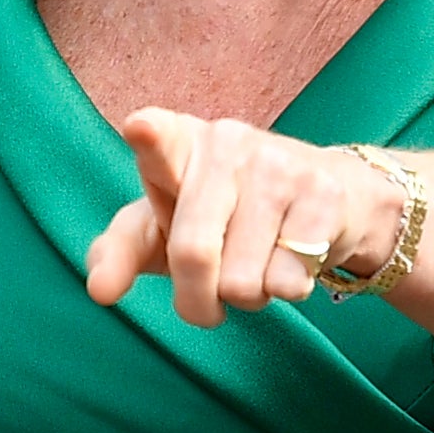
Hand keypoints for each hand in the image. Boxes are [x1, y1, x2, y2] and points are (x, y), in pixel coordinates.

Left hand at [85, 110, 402, 326]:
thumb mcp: (164, 228)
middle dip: (196, 302)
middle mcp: (226, 143)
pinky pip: (288, 282)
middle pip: (194, 254)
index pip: (160, 139)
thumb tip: (99, 290)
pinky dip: (286, 291)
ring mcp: (279, 165)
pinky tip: (293, 260)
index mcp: (178, 143)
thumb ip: (121, 253)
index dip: (150, 137)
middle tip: (207, 304)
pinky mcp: (324, 196)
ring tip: (258, 264)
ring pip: (243, 282)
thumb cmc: (227, 214)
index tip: (140, 128)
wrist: (333, 197)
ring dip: (248, 296)